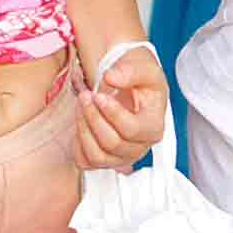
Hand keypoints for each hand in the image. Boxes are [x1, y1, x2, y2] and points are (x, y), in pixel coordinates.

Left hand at [75, 51, 167, 169]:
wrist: (134, 90)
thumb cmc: (142, 83)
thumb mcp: (144, 69)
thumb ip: (130, 71)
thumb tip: (111, 78)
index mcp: (154, 127)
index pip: (132, 130)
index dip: (112, 114)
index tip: (99, 95)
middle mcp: (140, 147)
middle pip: (112, 143)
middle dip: (94, 118)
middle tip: (85, 96)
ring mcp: (121, 157)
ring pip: (97, 156)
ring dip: (83, 129)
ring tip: (81, 106)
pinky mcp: (104, 161)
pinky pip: (84, 162)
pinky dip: (78, 143)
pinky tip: (82, 121)